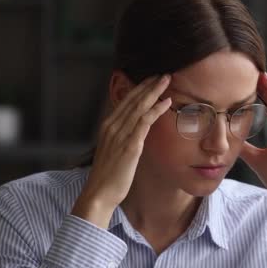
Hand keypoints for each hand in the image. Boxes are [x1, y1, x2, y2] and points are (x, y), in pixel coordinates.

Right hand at [72, 75, 171, 227]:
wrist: (99, 193)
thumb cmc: (108, 175)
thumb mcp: (114, 151)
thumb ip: (123, 138)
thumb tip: (135, 132)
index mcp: (107, 126)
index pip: (125, 101)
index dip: (139, 88)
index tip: (152, 79)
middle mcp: (112, 126)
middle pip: (133, 99)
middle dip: (149, 84)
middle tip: (163, 74)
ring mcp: (120, 134)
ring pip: (139, 106)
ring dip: (154, 91)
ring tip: (167, 80)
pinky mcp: (130, 145)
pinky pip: (145, 122)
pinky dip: (156, 109)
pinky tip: (167, 102)